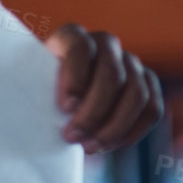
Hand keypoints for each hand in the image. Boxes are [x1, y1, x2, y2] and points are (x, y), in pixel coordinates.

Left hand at [45, 24, 163, 153]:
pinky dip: (132, 131)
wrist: (57, 96)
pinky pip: (152, 109)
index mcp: (72, 36)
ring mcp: (130, 62)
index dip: (75, 77)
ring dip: (114, 126)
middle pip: (112, 75)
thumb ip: (35, 87)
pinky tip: (108, 145)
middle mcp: (106, 44)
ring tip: (89, 146)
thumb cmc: (37, 89)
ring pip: (137, 94)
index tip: (65, 108)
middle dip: (94, 111)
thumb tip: (46, 110)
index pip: (80, 47)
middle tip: (73, 137)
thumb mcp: (30, 82)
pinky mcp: (148, 84)